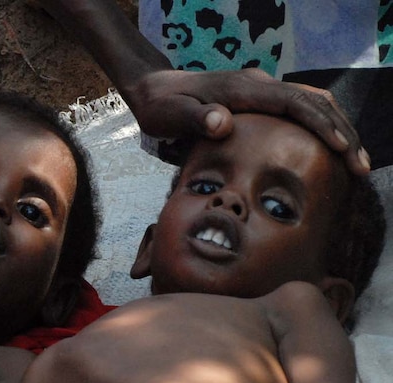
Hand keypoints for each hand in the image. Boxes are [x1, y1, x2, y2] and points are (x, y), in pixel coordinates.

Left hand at [126, 68, 370, 174]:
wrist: (154, 89)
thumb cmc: (161, 106)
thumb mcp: (171, 115)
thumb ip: (195, 119)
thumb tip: (222, 123)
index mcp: (243, 89)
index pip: (294, 104)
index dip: (321, 125)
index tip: (342, 148)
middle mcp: (259, 85)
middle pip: (314, 102)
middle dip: (343, 132)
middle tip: (361, 165)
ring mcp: (262, 90)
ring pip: (313, 103)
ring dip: (338, 128)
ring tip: (356, 160)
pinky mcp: (261, 99)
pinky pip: (301, 108)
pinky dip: (322, 125)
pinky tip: (331, 148)